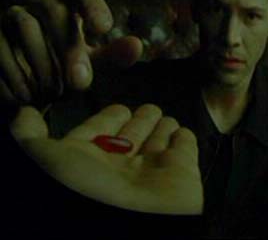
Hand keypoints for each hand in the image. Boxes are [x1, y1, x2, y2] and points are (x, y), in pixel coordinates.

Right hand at [0, 0, 142, 105]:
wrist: (27, 88)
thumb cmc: (66, 69)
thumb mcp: (90, 64)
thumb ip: (112, 55)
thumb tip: (136, 46)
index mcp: (70, 4)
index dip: (93, 6)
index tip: (104, 28)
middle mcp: (40, 3)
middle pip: (53, 11)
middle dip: (68, 48)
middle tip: (80, 83)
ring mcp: (12, 16)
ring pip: (26, 27)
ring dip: (43, 63)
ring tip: (54, 92)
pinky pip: (2, 49)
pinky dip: (17, 74)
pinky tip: (28, 96)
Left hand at [9, 103, 202, 214]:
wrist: (125, 219)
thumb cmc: (78, 188)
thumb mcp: (40, 157)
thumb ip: (28, 134)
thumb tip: (25, 112)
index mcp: (85, 162)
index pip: (97, 133)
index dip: (107, 119)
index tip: (117, 108)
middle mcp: (118, 166)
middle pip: (130, 137)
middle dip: (138, 121)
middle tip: (146, 107)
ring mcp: (151, 170)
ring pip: (156, 141)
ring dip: (160, 127)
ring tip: (163, 115)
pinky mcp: (181, 171)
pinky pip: (184, 148)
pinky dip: (184, 138)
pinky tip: (181, 129)